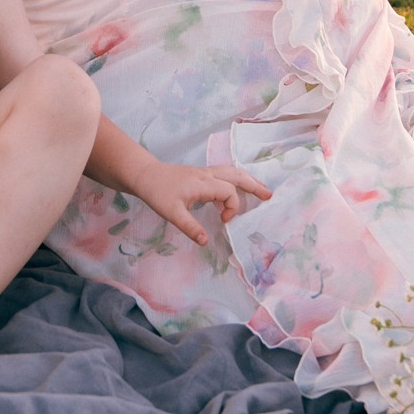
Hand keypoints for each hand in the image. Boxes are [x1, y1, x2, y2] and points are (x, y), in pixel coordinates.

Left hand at [129, 161, 272, 246]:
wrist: (144, 175)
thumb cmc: (157, 193)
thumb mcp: (172, 213)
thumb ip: (190, 227)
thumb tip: (206, 242)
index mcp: (204, 183)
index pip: (229, 192)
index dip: (232, 207)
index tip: (223, 220)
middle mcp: (207, 174)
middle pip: (237, 175)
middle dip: (254, 185)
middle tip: (269, 195)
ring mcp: (204, 172)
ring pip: (231, 171)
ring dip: (247, 180)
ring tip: (260, 189)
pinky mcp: (200, 174)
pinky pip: (224, 173)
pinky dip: (235, 179)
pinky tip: (235, 188)